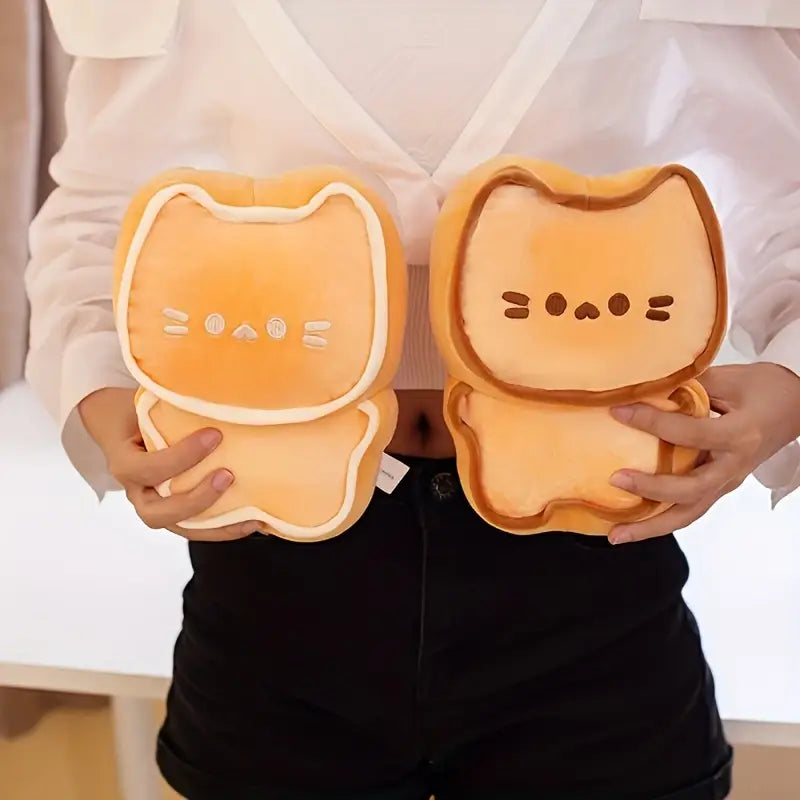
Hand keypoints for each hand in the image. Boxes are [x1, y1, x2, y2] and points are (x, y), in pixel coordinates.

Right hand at [79, 388, 262, 540]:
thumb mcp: (144, 402)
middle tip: (228, 475)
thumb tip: (214, 382)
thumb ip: (168, 401)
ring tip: (249, 515)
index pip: (149, 468)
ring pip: (180, 528)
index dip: (182, 456)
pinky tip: (252, 521)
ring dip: (215, 526)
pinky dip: (223, 529)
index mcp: (124, 464)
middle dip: (196, 499)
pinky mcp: (173, 512)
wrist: (121, 426)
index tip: (214, 435)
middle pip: (158, 513)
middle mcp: (136, 491)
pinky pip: (196, 528)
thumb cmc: (136, 411)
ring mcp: (154, 505)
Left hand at [607, 363, 799, 544]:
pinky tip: (632, 526)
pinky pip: (688, 510)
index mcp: (739, 435)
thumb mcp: (731, 378)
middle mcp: (733, 467)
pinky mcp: (719, 488)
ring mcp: (727, 482)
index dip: (652, 421)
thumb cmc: (764, 389)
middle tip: (615, 479)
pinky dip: (660, 521)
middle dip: (650, 489)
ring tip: (616, 535)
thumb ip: (690, 383)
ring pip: (688, 514)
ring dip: (651, 527)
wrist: (796, 407)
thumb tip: (643, 382)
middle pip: (691, 491)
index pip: (690, 433)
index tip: (619, 410)